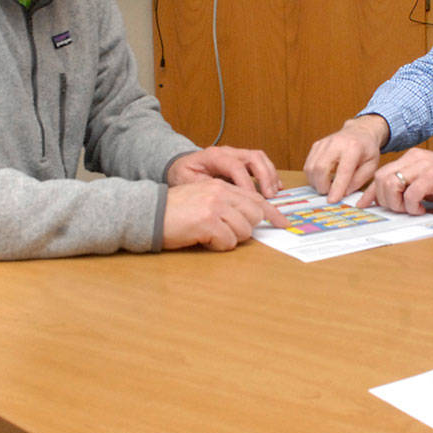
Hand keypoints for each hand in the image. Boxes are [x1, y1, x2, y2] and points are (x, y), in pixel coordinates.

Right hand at [162, 179, 289, 250]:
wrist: (150, 214)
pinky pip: (228, 242)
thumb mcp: (203, 199)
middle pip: (254, 216)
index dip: (271, 213)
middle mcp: (221, 193)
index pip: (255, 198)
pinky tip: (202, 239)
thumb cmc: (175, 211)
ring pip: (243, 231)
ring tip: (208, 234)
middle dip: (244, 229)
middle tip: (224, 232)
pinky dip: (217, 246)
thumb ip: (226, 203)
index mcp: (221, 186)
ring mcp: (215, 206)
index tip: (283, 224)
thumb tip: (250, 220)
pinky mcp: (207, 222)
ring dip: (228, 238)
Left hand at [167, 146, 281, 196]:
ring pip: (260, 158)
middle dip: (264, 176)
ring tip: (274, 192)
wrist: (181, 166)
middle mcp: (228, 152)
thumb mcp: (188, 181)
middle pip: (253, 157)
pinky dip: (270, 174)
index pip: (235, 166)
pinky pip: (261, 163)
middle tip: (269, 196)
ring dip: (270, 174)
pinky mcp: (242, 161)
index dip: (246, 183)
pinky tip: (275, 187)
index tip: (251, 200)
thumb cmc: (184, 175)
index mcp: (214, 156)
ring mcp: (236, 155)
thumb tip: (225, 195)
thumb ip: (206, 186)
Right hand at [304, 115, 389, 202]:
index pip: (342, 171)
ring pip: (311, 167)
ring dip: (316, 182)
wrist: (359, 132)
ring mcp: (324, 143)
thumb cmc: (367, 150)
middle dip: (322, 186)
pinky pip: (308, 164)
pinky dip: (312, 176)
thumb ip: (359, 180)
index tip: (332, 200)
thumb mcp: (371, 165)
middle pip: (320, 168)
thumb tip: (344, 193)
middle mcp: (336, 143)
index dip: (336, 187)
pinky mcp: (316, 145)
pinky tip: (321, 179)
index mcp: (353, 147)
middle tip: (329, 193)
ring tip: (326, 186)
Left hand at [357, 148, 432, 214]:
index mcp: (410, 158)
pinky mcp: (432, 177)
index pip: (382, 173)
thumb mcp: (424, 182)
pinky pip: (410, 194)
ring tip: (409, 209)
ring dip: (396, 203)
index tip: (364, 204)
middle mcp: (414, 159)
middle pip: (382, 178)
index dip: (371, 191)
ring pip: (391, 184)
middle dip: (384, 199)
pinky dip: (412, 206)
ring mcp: (423, 166)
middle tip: (398, 209)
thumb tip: (386, 201)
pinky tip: (421, 209)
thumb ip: (406, 187)